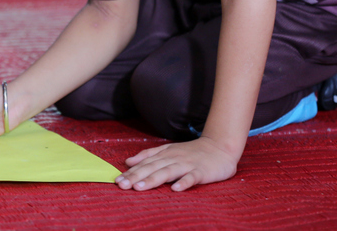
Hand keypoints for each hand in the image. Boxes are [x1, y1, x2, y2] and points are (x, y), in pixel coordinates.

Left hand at [115, 136, 239, 191]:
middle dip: (136, 176)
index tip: (117, 180)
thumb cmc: (191, 152)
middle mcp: (173, 158)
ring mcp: (187, 164)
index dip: (130, 172)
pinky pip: (192, 177)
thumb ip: (148, 155)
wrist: (220, 147)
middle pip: (152, 168)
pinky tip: (176, 189)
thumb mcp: (167, 150)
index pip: (144, 164)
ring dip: (153, 179)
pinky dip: (184, 182)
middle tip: (122, 185)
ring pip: (168, 172)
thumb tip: (127, 161)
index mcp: (164, 155)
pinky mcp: (201, 171)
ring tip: (140, 188)